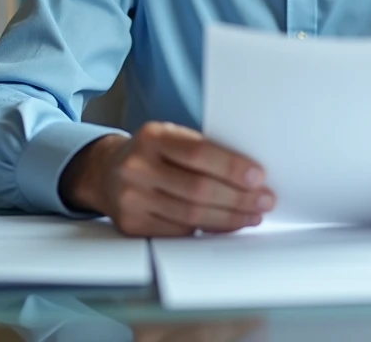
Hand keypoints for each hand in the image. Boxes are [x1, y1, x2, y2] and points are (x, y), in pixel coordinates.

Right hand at [59, 122, 275, 236]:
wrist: (106, 171)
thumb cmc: (152, 153)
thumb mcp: (172, 138)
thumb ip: (203, 151)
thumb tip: (250, 175)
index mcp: (152, 137)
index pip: (198, 153)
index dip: (232, 167)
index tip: (259, 177)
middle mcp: (137, 167)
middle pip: (198, 189)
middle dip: (238, 198)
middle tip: (264, 201)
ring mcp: (131, 198)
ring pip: (191, 215)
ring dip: (229, 218)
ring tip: (252, 215)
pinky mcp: (132, 225)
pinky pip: (179, 232)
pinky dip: (208, 230)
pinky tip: (227, 225)